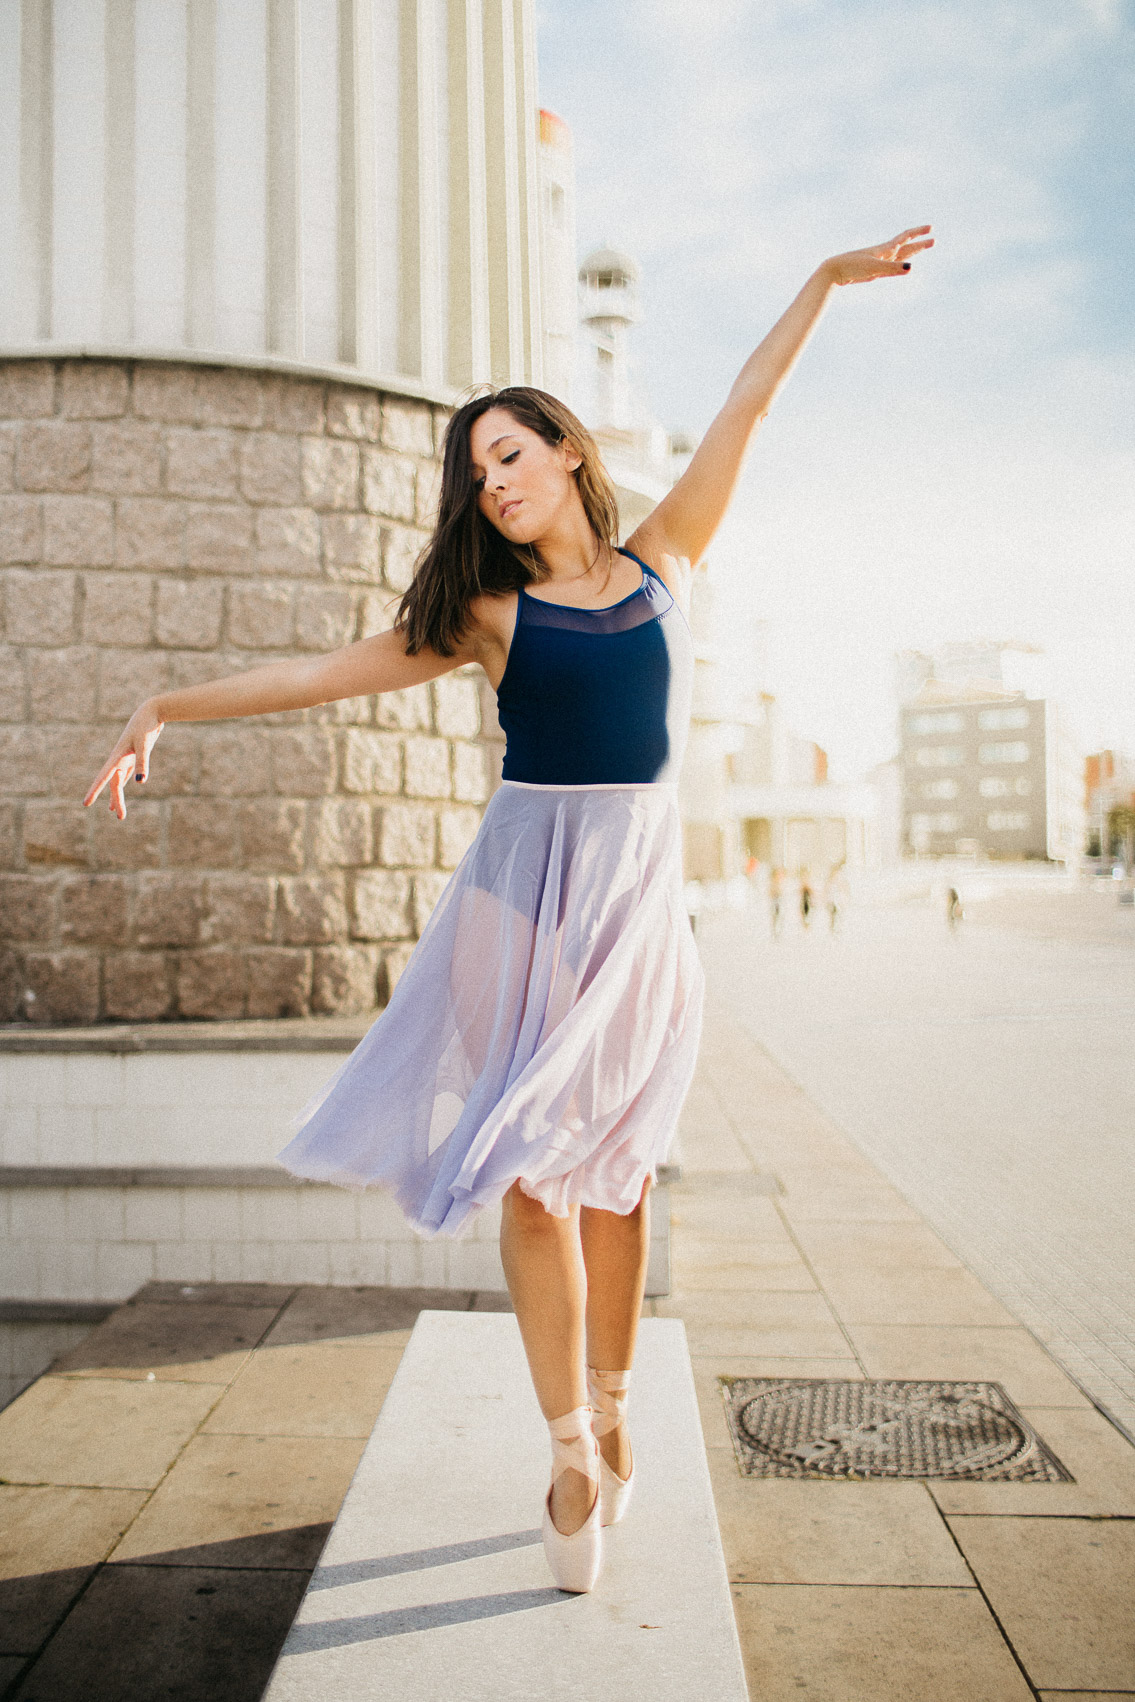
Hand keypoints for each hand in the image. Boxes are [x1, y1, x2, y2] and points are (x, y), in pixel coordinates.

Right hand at [83, 701, 164, 819]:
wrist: (152, 712)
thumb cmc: (146, 726)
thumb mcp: (145, 744)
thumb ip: (143, 763)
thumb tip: (140, 783)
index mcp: (117, 756)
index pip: (103, 777)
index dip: (94, 791)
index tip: (85, 804)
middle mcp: (118, 759)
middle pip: (114, 784)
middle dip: (116, 800)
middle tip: (121, 818)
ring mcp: (126, 757)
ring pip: (119, 781)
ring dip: (118, 796)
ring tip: (117, 814)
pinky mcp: (134, 756)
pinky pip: (126, 774)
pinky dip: (124, 783)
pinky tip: (122, 789)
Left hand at [823, 225, 933, 285]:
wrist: (834, 271)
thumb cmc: (852, 266)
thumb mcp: (874, 268)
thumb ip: (893, 268)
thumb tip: (911, 268)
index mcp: (885, 249)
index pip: (906, 237)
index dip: (919, 233)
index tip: (931, 228)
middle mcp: (884, 254)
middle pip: (906, 247)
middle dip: (920, 244)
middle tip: (934, 240)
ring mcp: (879, 262)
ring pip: (900, 256)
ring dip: (912, 252)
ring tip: (922, 248)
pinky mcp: (873, 271)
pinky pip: (892, 266)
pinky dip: (900, 265)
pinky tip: (903, 266)